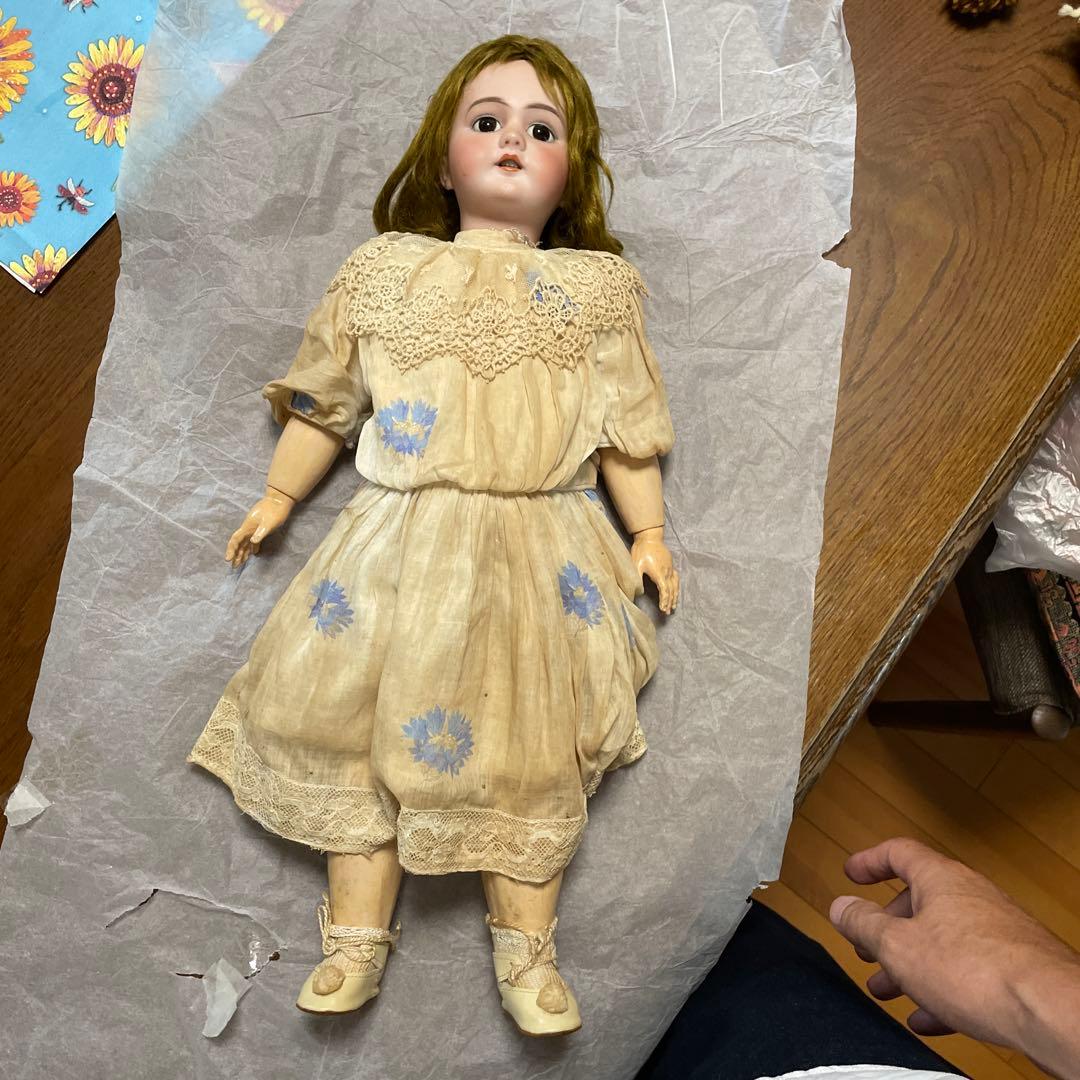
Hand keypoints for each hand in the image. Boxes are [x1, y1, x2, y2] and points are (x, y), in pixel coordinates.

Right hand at [225, 488, 294, 568]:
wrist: (280, 499)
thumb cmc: (275, 510)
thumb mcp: (269, 523)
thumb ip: (261, 532)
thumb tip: (253, 542)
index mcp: (248, 526)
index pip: (236, 539)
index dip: (231, 549)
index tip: (228, 559)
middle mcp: (249, 528)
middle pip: (239, 543)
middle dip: (236, 555)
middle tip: (234, 567)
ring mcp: (254, 528)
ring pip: (246, 542)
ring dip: (243, 553)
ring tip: (240, 563)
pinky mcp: (261, 528)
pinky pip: (254, 540)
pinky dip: (252, 547)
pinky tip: (254, 553)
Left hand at [631, 528, 678, 613]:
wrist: (649, 536)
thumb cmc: (641, 550)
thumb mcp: (636, 565)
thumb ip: (637, 578)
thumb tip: (636, 592)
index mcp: (659, 573)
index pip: (664, 591)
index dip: (664, 601)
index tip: (663, 609)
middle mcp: (667, 572)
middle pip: (671, 590)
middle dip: (670, 602)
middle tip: (667, 612)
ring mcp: (670, 568)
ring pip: (676, 585)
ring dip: (675, 596)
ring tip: (674, 606)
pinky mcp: (670, 564)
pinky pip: (676, 578)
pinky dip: (677, 587)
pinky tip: (676, 591)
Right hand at [829, 836, 1079, 1053]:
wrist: (1048, 1009)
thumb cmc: (974, 969)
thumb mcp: (897, 946)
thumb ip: (863, 924)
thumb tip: (840, 906)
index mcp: (941, 879)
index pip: (899, 853)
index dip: (870, 862)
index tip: (852, 873)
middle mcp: (971, 896)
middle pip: (919, 902)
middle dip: (887, 930)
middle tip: (867, 948)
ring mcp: (997, 931)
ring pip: (942, 941)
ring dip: (910, 965)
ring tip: (890, 990)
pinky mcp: (1015, 966)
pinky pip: (968, 971)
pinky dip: (942, 989)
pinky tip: (929, 1018)